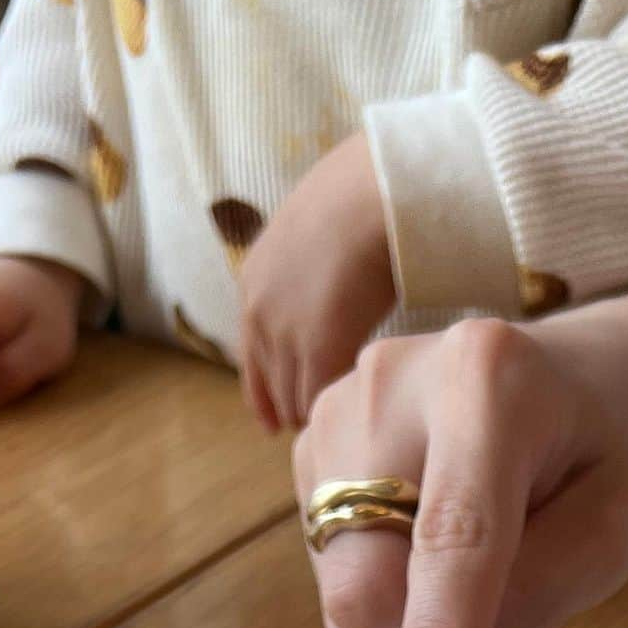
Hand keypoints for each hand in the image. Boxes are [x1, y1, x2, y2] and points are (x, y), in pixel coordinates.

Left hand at [240, 131, 395, 432]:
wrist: (376, 192)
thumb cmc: (363, 200)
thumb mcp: (313, 236)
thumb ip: (311, 271)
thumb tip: (333, 285)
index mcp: (253, 283)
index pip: (251, 357)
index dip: (264, 394)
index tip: (274, 424)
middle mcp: (259, 313)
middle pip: (272, 385)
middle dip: (293, 410)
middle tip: (319, 436)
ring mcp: (285, 333)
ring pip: (296, 398)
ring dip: (318, 416)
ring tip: (343, 433)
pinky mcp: (319, 348)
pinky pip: (322, 397)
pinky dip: (337, 410)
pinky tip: (357, 418)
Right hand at [292, 281, 627, 627]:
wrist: (590, 374)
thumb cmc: (614, 450)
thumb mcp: (614, 530)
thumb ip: (536, 601)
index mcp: (490, 380)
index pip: (453, 537)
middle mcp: (392, 381)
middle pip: (365, 572)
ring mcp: (338, 409)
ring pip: (341, 582)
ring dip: (406, 618)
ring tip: (483, 564)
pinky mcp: (312, 443)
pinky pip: (332, 566)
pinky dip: (386, 588)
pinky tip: (433, 545)